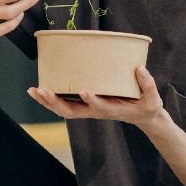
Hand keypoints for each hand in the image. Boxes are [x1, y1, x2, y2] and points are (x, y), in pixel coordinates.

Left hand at [28, 66, 167, 129]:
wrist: (142, 117)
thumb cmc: (147, 107)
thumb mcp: (153, 99)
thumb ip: (148, 84)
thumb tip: (140, 68)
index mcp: (113, 110)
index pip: (100, 107)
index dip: (92, 100)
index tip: (84, 90)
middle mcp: (97, 112)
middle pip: (72, 112)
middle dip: (56, 102)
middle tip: (42, 90)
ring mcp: (89, 110)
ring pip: (64, 110)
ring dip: (47, 101)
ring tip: (33, 90)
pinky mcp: (86, 105)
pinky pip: (65, 104)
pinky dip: (50, 99)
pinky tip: (38, 90)